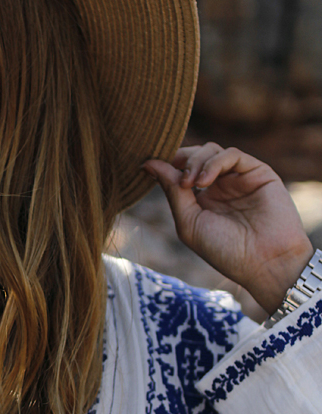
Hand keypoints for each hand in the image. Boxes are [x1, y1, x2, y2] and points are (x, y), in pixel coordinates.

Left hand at [143, 143, 313, 313]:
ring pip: (211, 150)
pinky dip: (214, 162)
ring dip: (195, 161)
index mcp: (202, 200)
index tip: (148, 167)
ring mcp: (238, 178)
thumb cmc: (226, 251)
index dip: (166, 165)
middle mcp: (220, 186)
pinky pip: (231, 154)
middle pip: (194, 155)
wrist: (265, 262)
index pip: (180, 171)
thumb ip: (172, 191)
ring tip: (190, 183)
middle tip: (178, 179)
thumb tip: (148, 164)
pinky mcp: (257, 172)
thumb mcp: (189, 222)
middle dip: (181, 160)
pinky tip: (205, 182)